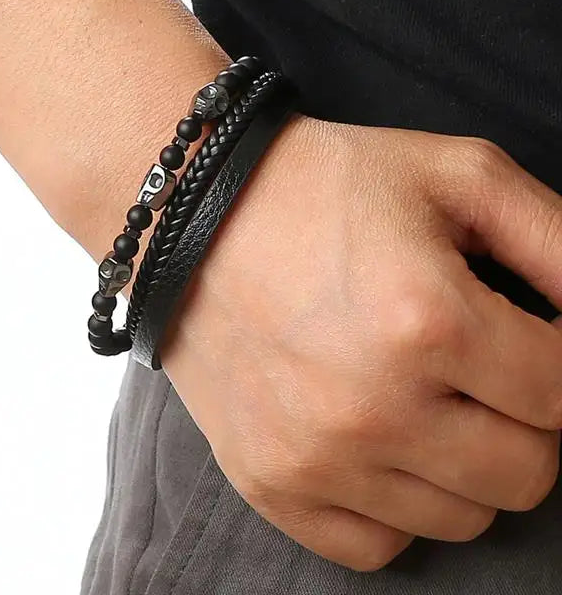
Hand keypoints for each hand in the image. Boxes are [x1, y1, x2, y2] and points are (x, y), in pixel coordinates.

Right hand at [159, 115, 561, 571]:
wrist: (194, 213)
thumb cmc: (324, 187)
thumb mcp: (455, 174)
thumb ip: (561, 240)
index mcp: (429, 320)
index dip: (561, 361)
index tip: (527, 336)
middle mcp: (373, 406)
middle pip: (528, 472)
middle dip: (525, 418)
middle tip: (478, 364)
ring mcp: (316, 456)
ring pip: (461, 517)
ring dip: (461, 460)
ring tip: (419, 392)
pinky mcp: (269, 482)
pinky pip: (378, 545)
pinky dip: (395, 502)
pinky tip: (375, 438)